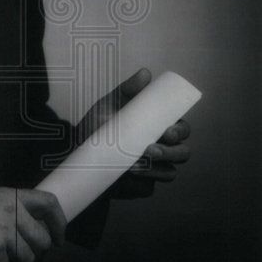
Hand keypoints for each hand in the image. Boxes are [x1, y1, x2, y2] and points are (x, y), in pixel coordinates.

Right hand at [0, 187, 66, 261]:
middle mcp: (10, 211)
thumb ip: (13, 208)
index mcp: (10, 196)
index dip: (59, 222)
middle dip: (38, 252)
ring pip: (27, 257)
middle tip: (28, 254)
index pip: (49, 203)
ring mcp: (2, 232)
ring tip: (0, 254)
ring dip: (16, 261)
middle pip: (42, 239)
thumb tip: (38, 226)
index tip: (59, 237)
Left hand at [75, 67, 190, 200]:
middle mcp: (162, 149)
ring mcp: (154, 170)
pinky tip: (127, 179)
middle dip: (171, 153)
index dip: (180, 131)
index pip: (182, 128)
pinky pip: (150, 188)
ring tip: (134, 165)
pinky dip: (140, 184)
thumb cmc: (97, 128)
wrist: (78, 157)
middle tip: (150, 150)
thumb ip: (127, 90)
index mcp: (159, 128)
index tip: (167, 131)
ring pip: (170, 173)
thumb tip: (146, 73)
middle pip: (183, 153)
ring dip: (156, 170)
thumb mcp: (109, 106)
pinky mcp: (143, 186)